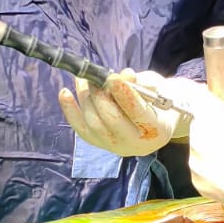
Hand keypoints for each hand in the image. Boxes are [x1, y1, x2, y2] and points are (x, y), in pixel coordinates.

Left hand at [59, 69, 189, 157]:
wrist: (157, 120)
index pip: (138, 113)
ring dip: (85, 99)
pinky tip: (64, 92)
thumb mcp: (158, 88)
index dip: (124, 94)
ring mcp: (116, 147)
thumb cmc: (159, 99)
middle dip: (100, 96)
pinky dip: (70, 110)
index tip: (113, 77)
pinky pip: (81, 129)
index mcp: (157, 130)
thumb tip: (125, 75)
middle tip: (95, 77)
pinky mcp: (100, 144)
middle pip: (112, 121)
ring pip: (94, 124)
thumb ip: (143, 83)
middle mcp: (136, 144)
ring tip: (83, 79)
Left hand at [187, 51, 223, 216]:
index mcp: (208, 115)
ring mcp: (195, 163)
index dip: (193, 88)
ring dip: (214, 145)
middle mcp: (195, 138)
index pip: (185, 92)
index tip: (205, 93)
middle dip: (216, 123)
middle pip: (200, 122)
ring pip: (201, 145)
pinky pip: (203, 167)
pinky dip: (215, 167)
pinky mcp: (198, 184)